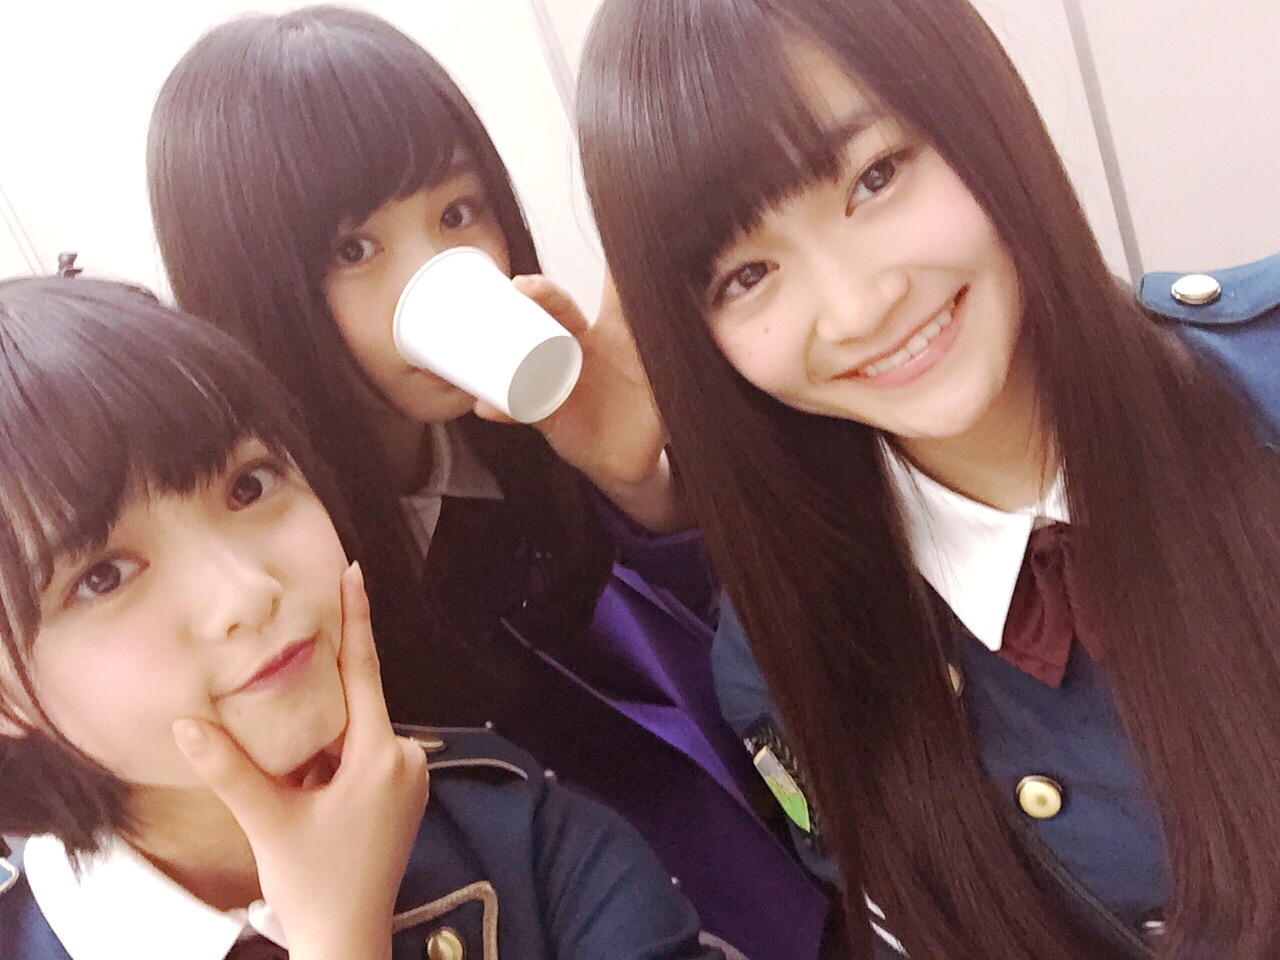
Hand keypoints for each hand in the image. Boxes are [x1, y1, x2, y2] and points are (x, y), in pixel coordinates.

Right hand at [172, 563, 428, 959]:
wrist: (348, 941)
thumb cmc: (318, 886)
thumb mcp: (270, 822)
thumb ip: (230, 769)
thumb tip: (187, 725)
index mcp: (383, 756)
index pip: (366, 671)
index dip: (357, 619)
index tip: (354, 572)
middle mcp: (408, 759)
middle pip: (360, 703)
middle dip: (323, 684)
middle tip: (296, 648)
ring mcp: (409, 780)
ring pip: (359, 732)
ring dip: (325, 729)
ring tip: (292, 750)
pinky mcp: (400, 797)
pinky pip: (365, 756)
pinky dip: (334, 753)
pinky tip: (306, 770)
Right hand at [475, 273, 688, 531]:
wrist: (635, 458)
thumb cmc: (651, 408)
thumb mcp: (669, 380)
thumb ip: (679, 358)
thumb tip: (699, 327)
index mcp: (616, 331)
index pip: (611, 291)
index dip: (607, 267)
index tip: (602, 240)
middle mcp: (579, 346)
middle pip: (555, 312)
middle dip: (540, 295)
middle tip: (525, 287)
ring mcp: (557, 377)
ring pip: (526, 353)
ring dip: (504, 346)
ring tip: (488, 336)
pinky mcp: (545, 414)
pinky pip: (519, 410)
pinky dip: (502, 410)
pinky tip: (485, 406)